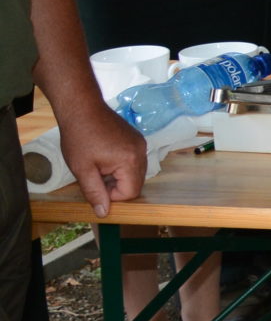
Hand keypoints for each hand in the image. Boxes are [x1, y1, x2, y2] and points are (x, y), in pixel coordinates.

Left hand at [54, 97, 147, 215]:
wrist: (82, 108)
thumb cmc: (79, 137)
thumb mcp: (82, 169)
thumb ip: (94, 192)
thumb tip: (104, 213)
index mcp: (130, 161)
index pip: (131, 192)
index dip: (112, 196)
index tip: (96, 186)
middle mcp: (141, 152)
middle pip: (136, 183)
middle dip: (116, 186)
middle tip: (95, 176)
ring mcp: (140, 143)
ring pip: (135, 172)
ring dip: (119, 176)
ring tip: (99, 165)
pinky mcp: (136, 138)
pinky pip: (134, 160)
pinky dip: (121, 165)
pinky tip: (104, 156)